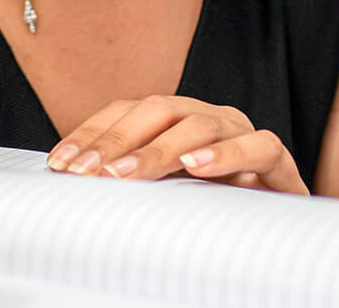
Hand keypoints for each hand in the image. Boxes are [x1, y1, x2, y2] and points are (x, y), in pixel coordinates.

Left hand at [48, 95, 306, 192]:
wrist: (279, 229)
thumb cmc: (213, 206)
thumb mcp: (163, 191)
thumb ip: (130, 179)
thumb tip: (73, 183)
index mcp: (177, 119)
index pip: (127, 111)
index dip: (91, 132)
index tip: (59, 162)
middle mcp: (208, 117)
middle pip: (157, 110)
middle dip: (115, 140)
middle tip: (84, 173)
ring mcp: (243, 133)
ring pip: (200, 123)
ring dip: (157, 150)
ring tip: (125, 175)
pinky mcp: (277, 161)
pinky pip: (258, 146)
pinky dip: (227, 153)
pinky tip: (196, 167)